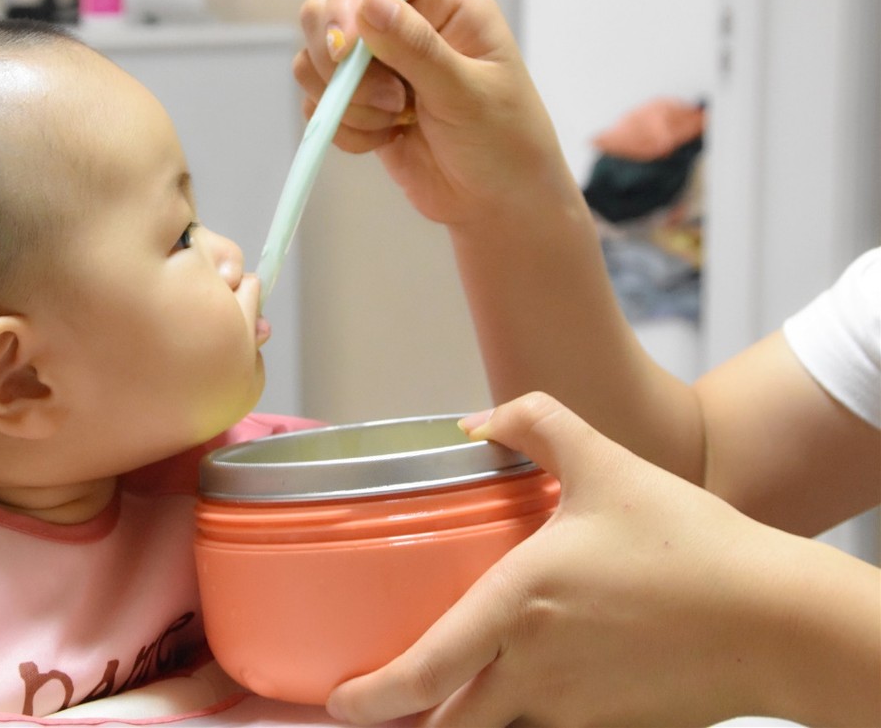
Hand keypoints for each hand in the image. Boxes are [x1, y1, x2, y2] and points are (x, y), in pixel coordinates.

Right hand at [293, 0, 572, 226]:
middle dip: (341, 62)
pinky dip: (344, 129)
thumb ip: (417, 49)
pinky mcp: (361, 107)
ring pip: (317, 61)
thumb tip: (367, 5)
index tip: (345, 47)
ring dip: (346, 101)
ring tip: (396, 121)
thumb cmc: (506, 143)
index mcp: (443, 2)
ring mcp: (379, 67)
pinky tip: (386, 141)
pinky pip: (321, 106)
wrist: (499, 205)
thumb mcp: (468, 93)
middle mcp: (406, 25)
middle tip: (391, 102)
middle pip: (327, 10)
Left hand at [326, 392, 880, 725]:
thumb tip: (478, 419)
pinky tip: (527, 697)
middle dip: (411, 723)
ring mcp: (574, 709)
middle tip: (387, 708)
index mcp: (519, 605)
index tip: (340, 704)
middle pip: (450, 726)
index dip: (372, 696)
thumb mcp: (606, 464)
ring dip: (467, 723)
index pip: (425, 669)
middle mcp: (535, 669)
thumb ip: (536, 425)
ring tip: (449, 702)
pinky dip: (524, 723)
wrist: (776, 618)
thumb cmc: (692, 545)